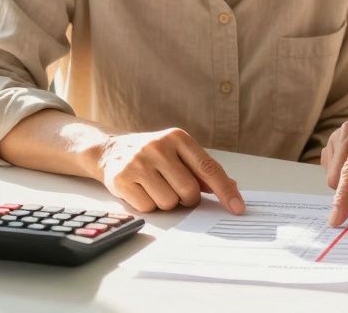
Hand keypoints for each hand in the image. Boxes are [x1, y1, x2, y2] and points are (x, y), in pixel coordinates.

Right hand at [92, 128, 244, 214]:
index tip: (237, 207)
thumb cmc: (153, 155)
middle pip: (189, 191)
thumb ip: (203, 170)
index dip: (225, 190)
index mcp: (178, 138)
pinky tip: (141, 190)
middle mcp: (158, 147)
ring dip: (166, 202)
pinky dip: (148, 205)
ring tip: (155, 186)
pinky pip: (148, 208)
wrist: (110, 151)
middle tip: (175, 188)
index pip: (208, 168)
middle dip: (187, 198)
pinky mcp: (122, 179)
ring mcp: (139, 162)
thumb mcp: (178, 153)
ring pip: (169, 202)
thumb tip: (231, 188)